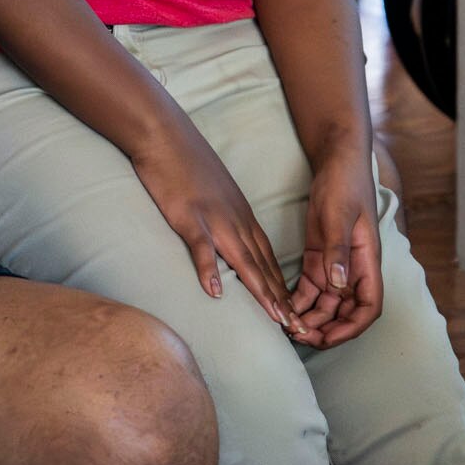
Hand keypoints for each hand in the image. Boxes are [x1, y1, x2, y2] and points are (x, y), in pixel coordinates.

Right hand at [130, 126, 300, 335]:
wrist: (165, 134)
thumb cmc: (187, 164)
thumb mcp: (215, 195)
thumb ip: (224, 219)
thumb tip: (227, 243)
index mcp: (242, 218)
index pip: (269, 261)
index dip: (283, 290)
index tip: (295, 315)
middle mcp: (236, 222)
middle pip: (264, 267)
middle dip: (283, 301)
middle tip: (299, 330)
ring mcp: (214, 219)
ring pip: (245, 261)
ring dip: (262, 293)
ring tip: (277, 321)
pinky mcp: (189, 216)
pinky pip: (201, 247)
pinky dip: (209, 270)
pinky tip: (215, 294)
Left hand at [288, 151, 385, 348]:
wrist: (337, 161)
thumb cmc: (346, 184)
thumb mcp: (340, 215)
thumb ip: (338, 250)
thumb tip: (339, 286)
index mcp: (368, 261)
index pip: (369, 307)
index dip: (352, 327)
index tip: (328, 337)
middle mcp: (354, 269)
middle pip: (345, 312)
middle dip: (326, 329)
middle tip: (299, 336)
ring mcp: (336, 265)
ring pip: (326, 304)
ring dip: (310, 318)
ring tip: (287, 327)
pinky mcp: (319, 258)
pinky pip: (310, 288)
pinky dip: (298, 301)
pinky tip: (281, 307)